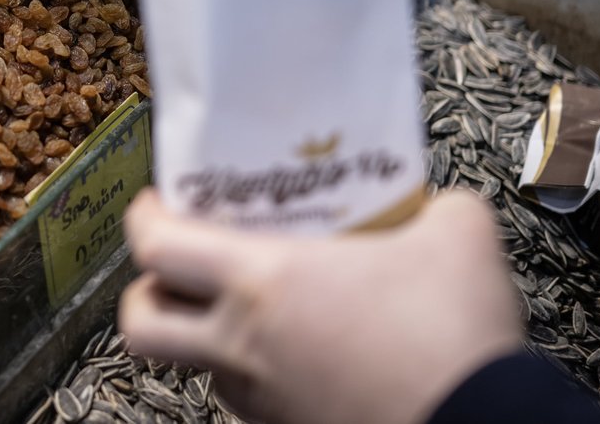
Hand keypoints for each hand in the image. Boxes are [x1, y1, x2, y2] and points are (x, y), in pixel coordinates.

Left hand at [120, 189, 521, 423]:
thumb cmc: (454, 337)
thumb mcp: (457, 235)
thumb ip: (435, 207)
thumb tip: (438, 208)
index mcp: (263, 281)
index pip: (156, 246)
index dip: (144, 217)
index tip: (159, 201)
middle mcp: (245, 344)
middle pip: (143, 324)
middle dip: (145, 293)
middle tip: (175, 268)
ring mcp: (264, 398)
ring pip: (199, 366)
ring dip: (209, 335)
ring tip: (252, 307)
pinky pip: (252, 399)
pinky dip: (261, 373)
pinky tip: (305, 352)